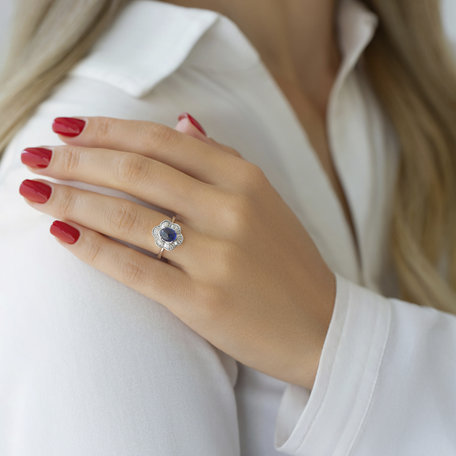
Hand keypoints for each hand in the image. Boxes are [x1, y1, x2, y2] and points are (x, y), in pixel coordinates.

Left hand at [19, 114, 335, 389]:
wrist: (321, 327)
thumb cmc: (288, 263)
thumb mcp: (265, 199)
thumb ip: (221, 158)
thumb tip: (183, 121)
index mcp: (245, 178)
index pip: (161, 140)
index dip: (107, 130)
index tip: (67, 128)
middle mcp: (230, 209)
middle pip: (136, 171)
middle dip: (77, 160)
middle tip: (37, 157)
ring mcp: (217, 256)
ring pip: (127, 216)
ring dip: (72, 199)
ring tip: (34, 191)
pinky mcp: (203, 301)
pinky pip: (134, 268)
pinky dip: (92, 248)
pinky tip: (61, 234)